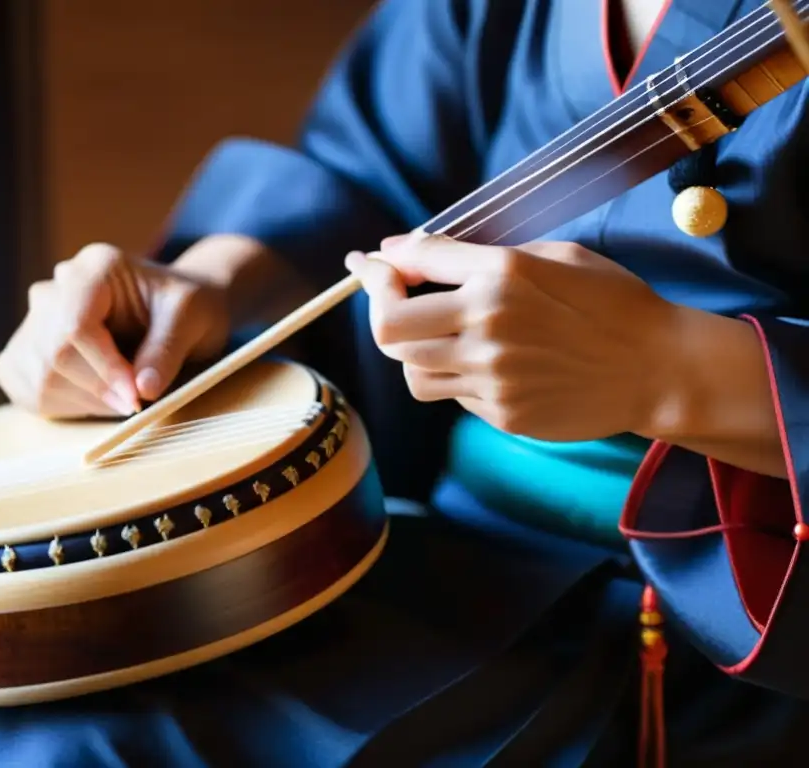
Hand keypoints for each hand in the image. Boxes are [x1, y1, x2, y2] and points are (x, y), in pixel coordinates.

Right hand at [0, 242, 230, 418]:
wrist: (172, 311)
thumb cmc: (185, 308)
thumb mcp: (193, 319)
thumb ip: (168, 350)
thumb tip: (143, 389)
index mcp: (95, 268)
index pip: (76, 323)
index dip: (104, 368)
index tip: (135, 397)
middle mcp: (56, 287)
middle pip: (53, 354)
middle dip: (98, 389)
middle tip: (135, 402)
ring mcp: (35, 318)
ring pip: (39, 377)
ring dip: (86, 401)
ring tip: (123, 396)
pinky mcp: (25, 352)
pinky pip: (29, 390)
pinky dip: (67, 406)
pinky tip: (99, 397)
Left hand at [345, 233, 678, 441]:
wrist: (658, 368)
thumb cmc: (611, 302)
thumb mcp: (553, 255)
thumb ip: (475, 253)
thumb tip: (404, 248)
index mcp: (503, 273)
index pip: (413, 261)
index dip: (379, 262)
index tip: (369, 264)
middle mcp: (488, 324)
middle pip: (388, 325)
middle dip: (377, 307)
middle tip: (387, 297)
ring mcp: (492, 375)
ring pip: (410, 368)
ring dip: (411, 348)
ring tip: (437, 334)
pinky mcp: (502, 412)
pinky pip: (450, 395)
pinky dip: (451, 376)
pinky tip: (481, 362)